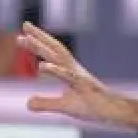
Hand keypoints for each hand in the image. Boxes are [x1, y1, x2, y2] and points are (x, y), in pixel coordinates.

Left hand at [15, 22, 137, 129]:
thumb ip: (46, 103)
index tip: (22, 34)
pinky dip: (55, 69)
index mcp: (69, 71)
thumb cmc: (92, 106)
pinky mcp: (83, 86)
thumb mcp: (65, 106)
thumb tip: (28, 103)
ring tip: (28, 40)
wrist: (114, 112)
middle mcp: (73, 69)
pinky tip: (42, 65)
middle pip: (55, 48)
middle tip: (25, 25)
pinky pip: (68, 76)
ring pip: (59, 57)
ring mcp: (79, 76)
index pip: (52, 53)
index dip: (38, 43)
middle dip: (39, 36)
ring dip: (43, 47)